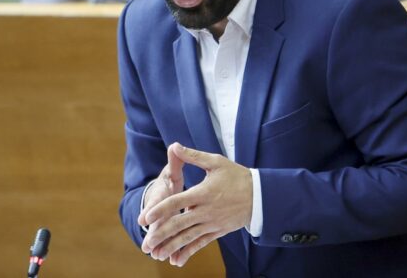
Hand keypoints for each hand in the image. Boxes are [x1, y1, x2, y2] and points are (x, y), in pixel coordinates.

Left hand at [141, 143, 252, 266]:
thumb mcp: (216, 162)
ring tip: (156, 255)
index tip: (146, 217)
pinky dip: (188, 252)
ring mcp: (212, 223)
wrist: (260, 195)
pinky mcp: (218, 231)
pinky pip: (201, 244)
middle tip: (146, 242)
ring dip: (171, 246)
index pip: (177, 202)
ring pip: (188, 237)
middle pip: (179, 224)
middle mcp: (206, 211)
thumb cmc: (237, 176)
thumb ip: (193, 156)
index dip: (160, 210)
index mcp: (203, 193)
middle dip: (161, 234)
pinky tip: (177, 260)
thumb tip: (174, 145)